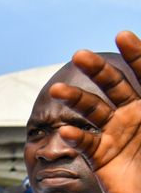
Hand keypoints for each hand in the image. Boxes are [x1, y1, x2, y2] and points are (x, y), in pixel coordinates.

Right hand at [49, 30, 140, 192]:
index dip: (135, 54)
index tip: (121, 37)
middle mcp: (133, 115)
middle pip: (113, 85)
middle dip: (96, 69)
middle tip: (79, 55)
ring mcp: (115, 134)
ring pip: (92, 110)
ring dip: (74, 99)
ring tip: (58, 90)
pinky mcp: (100, 155)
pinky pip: (84, 142)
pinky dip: (74, 137)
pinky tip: (66, 132)